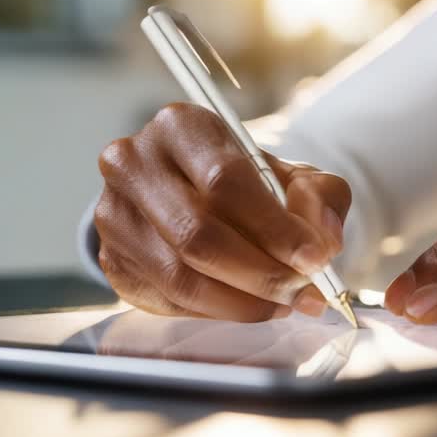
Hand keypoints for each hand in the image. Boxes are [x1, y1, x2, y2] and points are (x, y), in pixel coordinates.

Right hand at [94, 103, 350, 321]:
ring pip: (180, 276)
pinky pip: (167, 299)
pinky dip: (217, 311)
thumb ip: (320, 198)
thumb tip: (324, 239)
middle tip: (302, 292)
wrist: (192, 192)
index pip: (225, 181)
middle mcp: (134, 162)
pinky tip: (250, 306)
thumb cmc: (245, 182)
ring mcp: (114, 212)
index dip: (275, 228)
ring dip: (242, 301)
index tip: (314, 258)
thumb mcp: (292, 176)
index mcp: (180, 125)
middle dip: (261, 273)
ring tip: (283, 303)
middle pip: (198, 235)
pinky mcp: (112, 258)